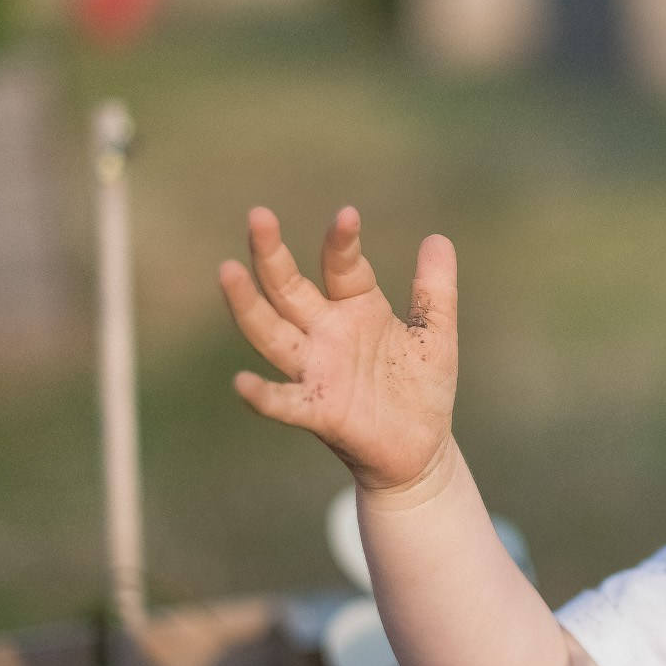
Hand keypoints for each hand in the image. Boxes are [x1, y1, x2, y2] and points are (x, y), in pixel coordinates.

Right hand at [220, 206, 457, 491]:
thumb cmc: (421, 389)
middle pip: (288, 288)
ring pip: (272, 333)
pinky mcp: (319, 411)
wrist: (422, 450)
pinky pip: (284, 402)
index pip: (342, 266)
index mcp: (356, 308)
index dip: (342, 242)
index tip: (347, 215)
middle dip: (271, 255)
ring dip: (248, 306)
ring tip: (227, 270)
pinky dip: (263, 396)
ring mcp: (317, 370)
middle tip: (258, 216)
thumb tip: (439, 238)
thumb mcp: (435, 335)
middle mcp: (326, 333)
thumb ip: (435, 291)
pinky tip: (242, 383)